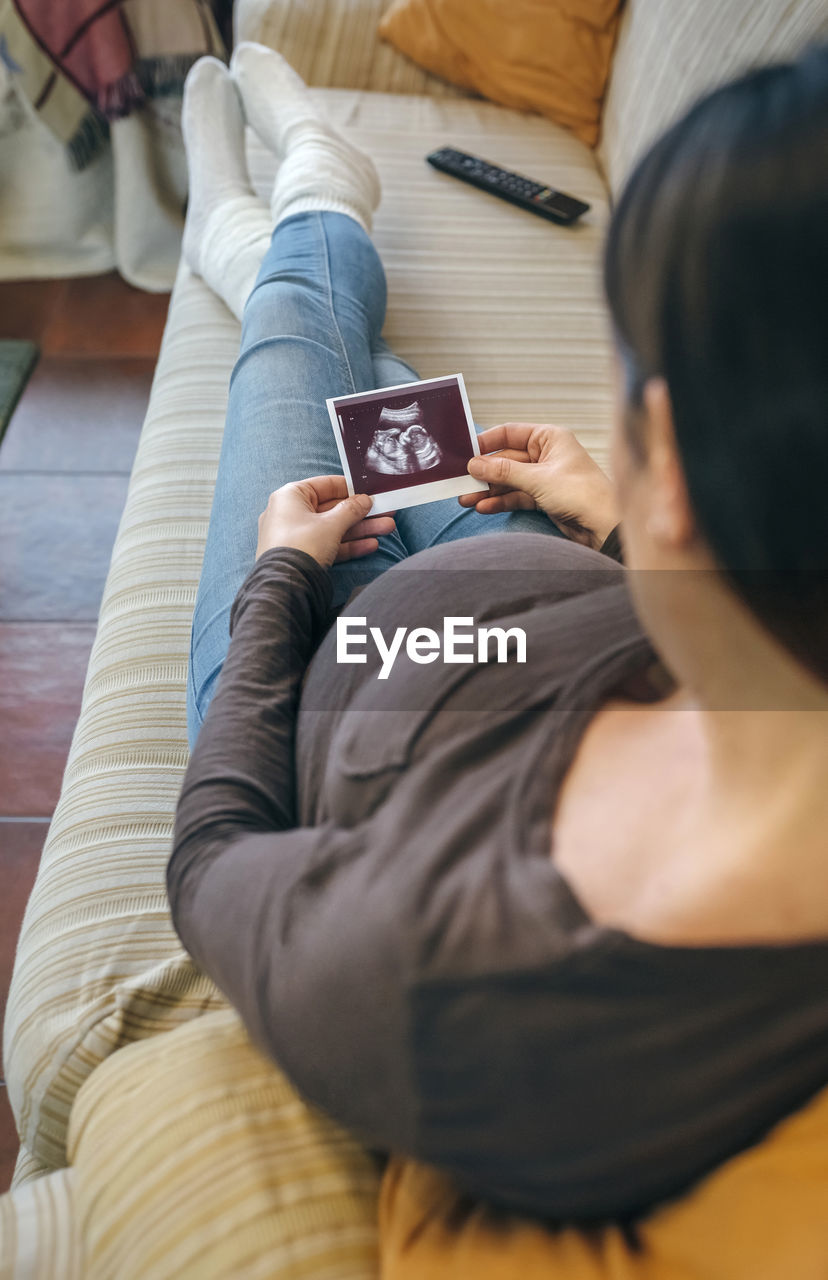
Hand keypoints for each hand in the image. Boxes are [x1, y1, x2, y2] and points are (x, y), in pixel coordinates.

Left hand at [256, 476, 395, 567]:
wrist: (285, 586)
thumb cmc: (302, 545)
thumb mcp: (331, 524)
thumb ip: (351, 509)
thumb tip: (365, 500)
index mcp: (291, 496)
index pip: (325, 485)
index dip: (350, 488)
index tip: (371, 492)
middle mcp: (290, 513)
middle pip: (333, 509)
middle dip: (362, 513)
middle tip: (386, 512)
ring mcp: (296, 536)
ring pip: (334, 529)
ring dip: (361, 529)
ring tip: (388, 528)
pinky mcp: (302, 556)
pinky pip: (328, 545)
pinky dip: (349, 545)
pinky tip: (372, 545)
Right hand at [460, 423, 618, 548]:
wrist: (605, 527)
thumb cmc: (582, 493)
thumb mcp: (538, 479)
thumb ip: (504, 471)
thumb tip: (474, 464)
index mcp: (549, 437)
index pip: (509, 433)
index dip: (486, 442)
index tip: (464, 453)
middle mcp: (546, 454)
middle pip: (506, 459)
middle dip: (483, 472)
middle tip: (460, 481)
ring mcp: (544, 477)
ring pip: (508, 480)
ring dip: (488, 489)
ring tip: (466, 499)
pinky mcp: (543, 498)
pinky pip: (516, 496)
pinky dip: (500, 501)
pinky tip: (484, 507)